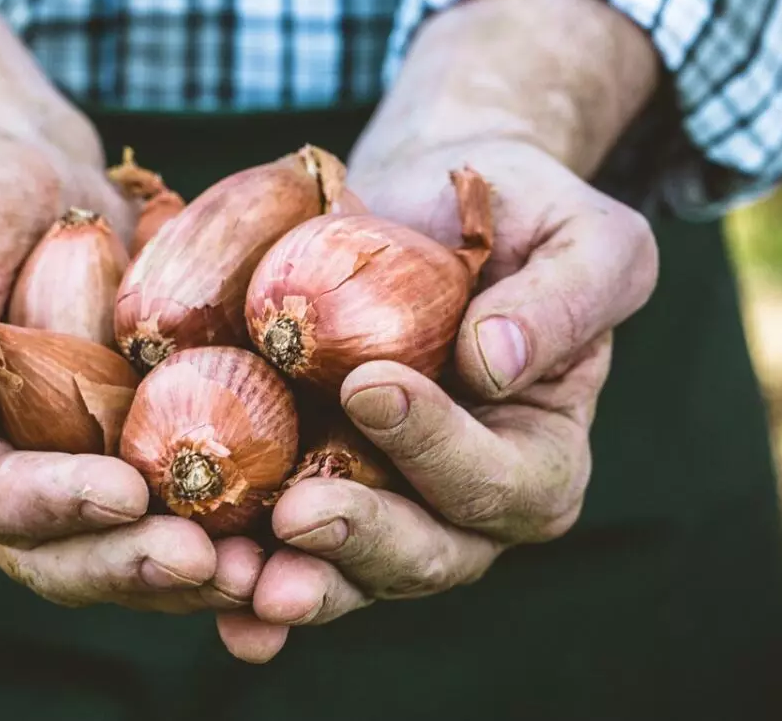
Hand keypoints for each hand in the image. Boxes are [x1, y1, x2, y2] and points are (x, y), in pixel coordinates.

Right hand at [0, 0, 266, 618]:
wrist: (19, 172)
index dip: (53, 504)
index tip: (125, 493)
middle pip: (60, 554)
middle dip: (134, 563)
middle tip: (211, 561)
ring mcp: (71, 471)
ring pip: (126, 549)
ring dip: (193, 571)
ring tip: (266, 569)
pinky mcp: (134, 449)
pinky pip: (180, 503)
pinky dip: (230, 525)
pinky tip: (291, 530)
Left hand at [232, 135, 657, 653]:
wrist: (427, 200)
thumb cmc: (523, 212)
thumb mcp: (585, 237)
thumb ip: (566, 300)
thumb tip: (495, 362)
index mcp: (543, 461)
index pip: (501, 482)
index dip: (439, 448)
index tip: (369, 386)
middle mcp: (465, 508)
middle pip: (423, 555)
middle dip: (359, 542)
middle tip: (297, 518)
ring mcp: (384, 506)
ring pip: (344, 571)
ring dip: (291, 583)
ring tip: (234, 578)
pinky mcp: (311, 484)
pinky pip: (278, 544)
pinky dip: (241, 572)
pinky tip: (195, 574)